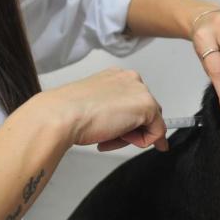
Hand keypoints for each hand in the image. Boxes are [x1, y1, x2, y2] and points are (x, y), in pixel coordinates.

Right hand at [42, 68, 167, 151]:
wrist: (62, 115)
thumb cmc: (69, 111)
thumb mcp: (94, 106)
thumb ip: (113, 111)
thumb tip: (125, 127)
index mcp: (116, 76)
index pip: (134, 101)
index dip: (128, 121)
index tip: (124, 132)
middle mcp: (131, 79)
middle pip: (145, 112)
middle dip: (130, 129)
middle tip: (108, 136)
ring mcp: (140, 91)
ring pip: (151, 122)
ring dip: (133, 136)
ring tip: (107, 136)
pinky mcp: (148, 106)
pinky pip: (157, 132)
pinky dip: (142, 142)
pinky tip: (119, 138)